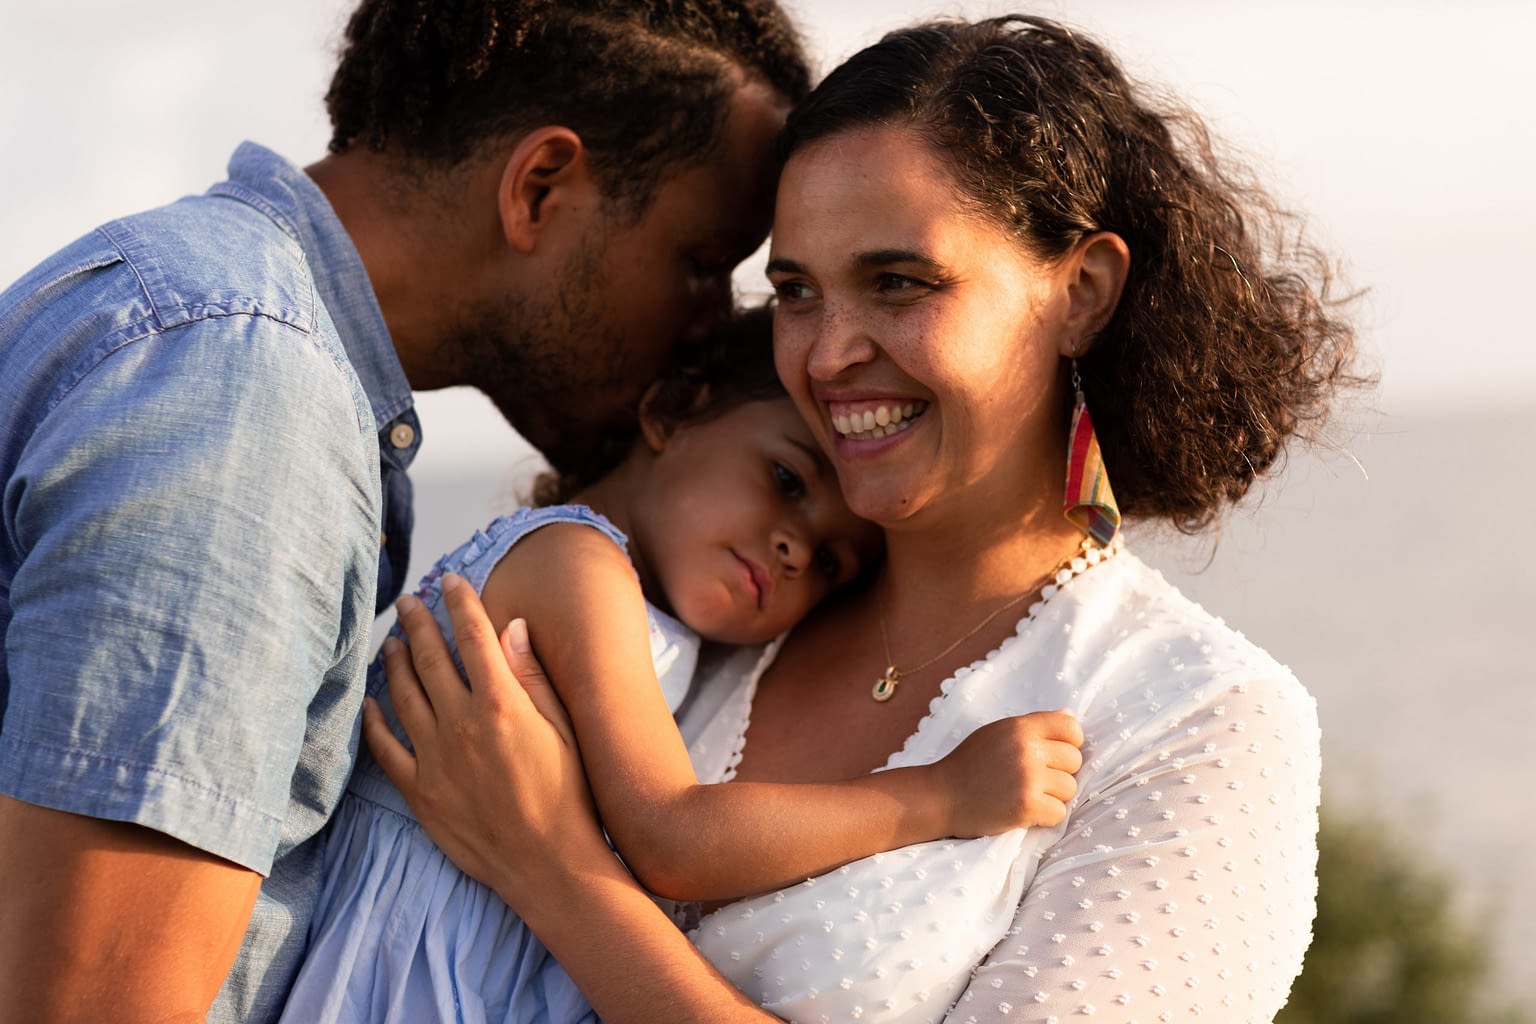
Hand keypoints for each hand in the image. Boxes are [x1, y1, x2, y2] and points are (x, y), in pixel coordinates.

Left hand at [364, 573, 608, 907]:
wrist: (550, 864)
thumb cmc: (570, 795)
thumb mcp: (564, 728)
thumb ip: (532, 676)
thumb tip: (513, 627)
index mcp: (501, 703)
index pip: (474, 636)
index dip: (460, 603)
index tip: (450, 580)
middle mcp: (461, 724)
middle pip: (431, 659)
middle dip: (418, 623)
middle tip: (407, 601)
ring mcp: (435, 758)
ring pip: (403, 696)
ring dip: (395, 662)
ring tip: (392, 641)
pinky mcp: (420, 791)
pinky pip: (385, 749)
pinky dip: (374, 721)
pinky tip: (371, 703)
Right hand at [935, 710, 1083, 836]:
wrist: (940, 797)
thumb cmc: (968, 764)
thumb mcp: (997, 733)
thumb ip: (1032, 725)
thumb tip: (1070, 715)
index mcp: (1020, 727)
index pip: (1071, 727)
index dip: (1069, 743)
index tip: (1054, 755)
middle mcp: (1027, 750)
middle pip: (1074, 760)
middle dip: (1059, 772)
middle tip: (1035, 779)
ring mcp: (1028, 779)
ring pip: (1069, 788)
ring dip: (1052, 796)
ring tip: (1026, 795)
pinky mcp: (1027, 806)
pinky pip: (1059, 813)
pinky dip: (1045, 817)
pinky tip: (1024, 811)